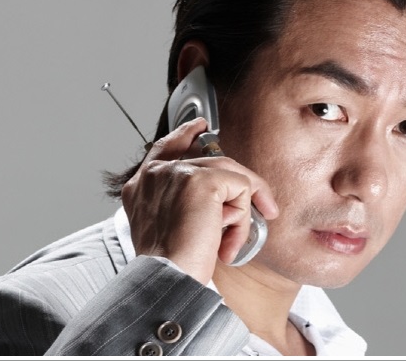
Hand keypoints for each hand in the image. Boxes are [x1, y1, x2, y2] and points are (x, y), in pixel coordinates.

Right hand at [121, 117, 278, 284]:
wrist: (165, 280)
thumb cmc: (167, 264)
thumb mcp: (167, 229)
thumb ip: (180, 205)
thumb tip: (219, 201)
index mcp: (143, 183)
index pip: (167, 146)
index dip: (185, 134)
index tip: (200, 126)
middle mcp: (156, 172)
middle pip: (211, 162)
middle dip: (239, 185)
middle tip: (263, 204)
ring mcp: (178, 173)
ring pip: (229, 175)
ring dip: (239, 211)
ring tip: (230, 241)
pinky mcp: (201, 181)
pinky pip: (241, 188)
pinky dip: (243, 218)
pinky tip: (228, 242)